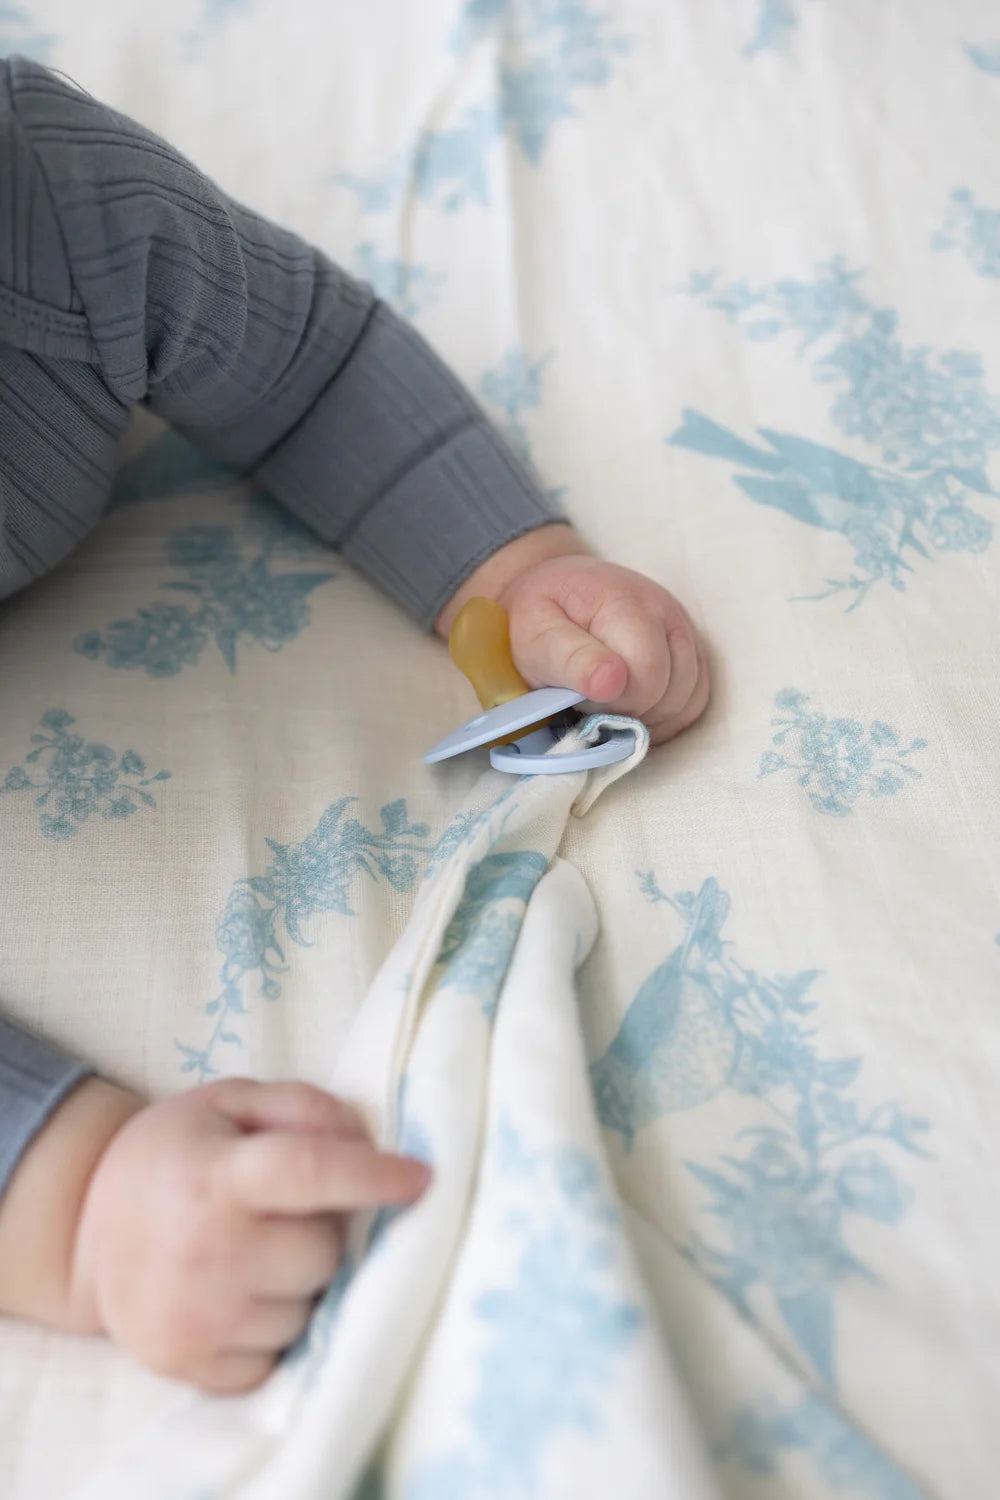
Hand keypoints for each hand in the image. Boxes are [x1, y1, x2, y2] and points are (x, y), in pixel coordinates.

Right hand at [69, 1079, 428, 1392]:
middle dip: (326, 1231)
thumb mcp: (230, 1102)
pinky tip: (242, 1294)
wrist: (86, 1230)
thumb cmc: (176, 1154)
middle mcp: (206, 1249)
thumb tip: (371, 1142)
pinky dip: (275, 1327)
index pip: (311, 1172)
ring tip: (258, 1253)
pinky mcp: (190, 1364)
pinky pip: (278, 1354)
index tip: (423, 1179)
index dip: (374, 1176)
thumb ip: (304, 1107)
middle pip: (324, 1251)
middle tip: (288, 1213)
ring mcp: (197, 1316)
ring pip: (310, 1308)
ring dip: (303, 1283)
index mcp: (216, 1174)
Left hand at [437, 525, 709, 744]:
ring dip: (649, 716)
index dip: (614, 702)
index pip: (647, 675)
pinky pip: (695, 701)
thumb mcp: (535, 634)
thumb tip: (612, 683)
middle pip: (671, 692)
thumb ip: (571, 658)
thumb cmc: (539, 617)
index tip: (580, 696)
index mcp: (625, 602)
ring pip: (688, 701)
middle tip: (590, 699)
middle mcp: (666, 611)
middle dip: (630, 710)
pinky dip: (666, 715)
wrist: (554, 589)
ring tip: (610, 701)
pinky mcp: (692, 649)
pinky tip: (633, 707)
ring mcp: (683, 629)